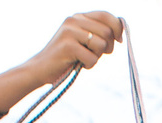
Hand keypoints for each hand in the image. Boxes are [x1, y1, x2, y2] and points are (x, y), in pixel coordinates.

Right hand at [0, 12, 119, 108]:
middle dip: (108, 47)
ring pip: (101, 44)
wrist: (41, 68)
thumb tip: (121, 32)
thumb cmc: (66, 57)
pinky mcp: (68, 46)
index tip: (119, 41)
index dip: (118, 28)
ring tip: (84, 59)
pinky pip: (92, 58)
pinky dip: (89, 65)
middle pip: (107, 32)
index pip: (106, 15)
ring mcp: (70, 31)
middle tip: (96, 55)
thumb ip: (98, 33)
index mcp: (78, 17)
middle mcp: (73, 20)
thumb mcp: (83, 41)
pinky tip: (78, 64)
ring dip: (97, 57)